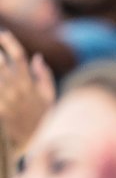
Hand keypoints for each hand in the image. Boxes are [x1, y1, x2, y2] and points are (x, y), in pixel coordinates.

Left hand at [0, 31, 54, 152]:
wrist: (37, 143)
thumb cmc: (44, 118)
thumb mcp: (50, 96)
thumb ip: (44, 76)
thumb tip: (37, 57)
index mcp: (30, 83)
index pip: (19, 56)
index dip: (9, 42)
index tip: (3, 34)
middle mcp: (17, 89)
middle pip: (1, 62)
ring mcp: (7, 99)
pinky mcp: (0, 110)